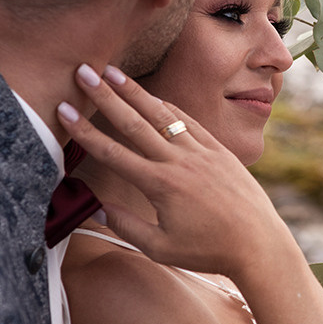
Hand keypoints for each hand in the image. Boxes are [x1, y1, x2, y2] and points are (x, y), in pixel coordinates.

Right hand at [58, 63, 292, 278]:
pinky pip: (189, 122)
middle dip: (105, 96)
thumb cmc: (208, 252)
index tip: (63, 110)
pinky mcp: (219, 150)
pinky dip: (168, 107)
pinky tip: (154, 97)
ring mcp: (201, 152)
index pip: (112, 153)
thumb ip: (125, 226)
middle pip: (133, 123)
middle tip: (83, 71)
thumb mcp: (160, 248)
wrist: (259, 243)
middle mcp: (179, 162)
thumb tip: (97, 206)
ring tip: (113, 71)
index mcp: (160, 185)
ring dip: (135, 92)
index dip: (84, 131)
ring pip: (161, 115)